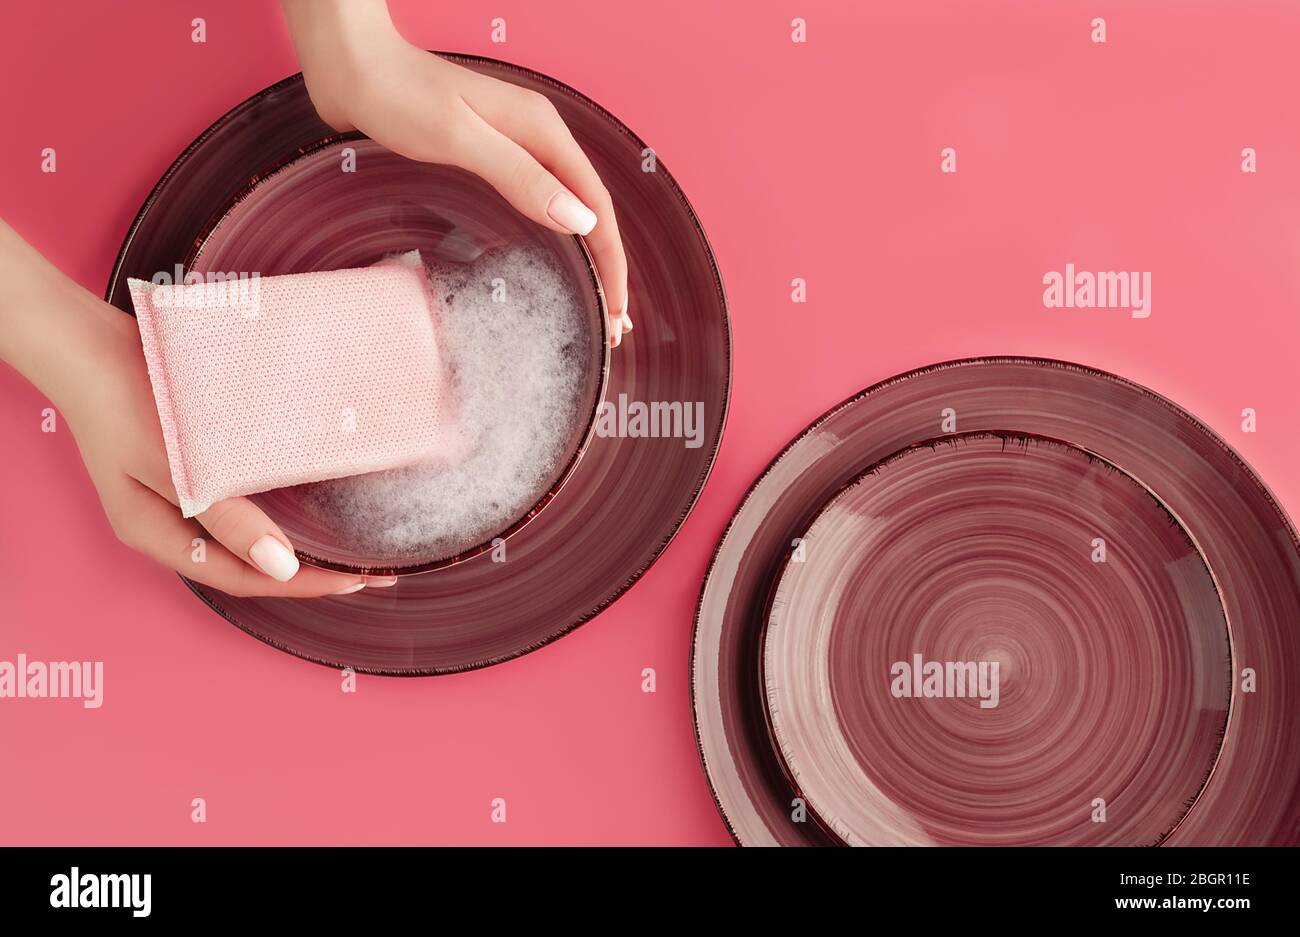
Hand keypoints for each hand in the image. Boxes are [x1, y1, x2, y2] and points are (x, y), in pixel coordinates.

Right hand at [0, 222, 385, 596]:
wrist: (87, 340)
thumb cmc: (123, 399)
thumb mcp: (173, 465)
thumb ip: (227, 518)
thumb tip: (282, 568)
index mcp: (156, 536)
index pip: (245, 579)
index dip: (305, 585)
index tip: (360, 581)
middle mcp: (168, 526)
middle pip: (249, 567)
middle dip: (310, 575)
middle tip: (373, 573)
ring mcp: (177, 499)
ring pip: (248, 540)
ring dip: (299, 547)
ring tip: (351, 548)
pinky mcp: (190, 469)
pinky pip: (243, 505)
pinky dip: (280, 512)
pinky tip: (312, 504)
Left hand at [283, 0, 632, 346]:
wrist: (354, 66)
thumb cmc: (399, 96)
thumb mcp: (461, 140)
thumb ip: (520, 178)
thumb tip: (579, 222)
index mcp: (542, 129)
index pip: (596, 205)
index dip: (612, 262)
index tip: (617, 311)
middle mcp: (539, 135)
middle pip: (590, 208)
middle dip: (608, 267)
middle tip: (614, 325)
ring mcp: (517, 145)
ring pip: (569, 206)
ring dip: (589, 256)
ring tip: (597, 303)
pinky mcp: (493, 154)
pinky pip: (541, 199)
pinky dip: (559, 235)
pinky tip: (559, 257)